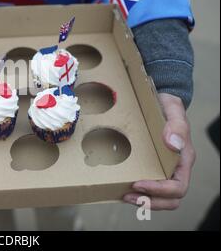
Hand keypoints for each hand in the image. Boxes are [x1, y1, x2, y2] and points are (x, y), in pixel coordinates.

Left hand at [123, 93, 195, 209]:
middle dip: (149, 202)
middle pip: (170, 199)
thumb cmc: (167, 106)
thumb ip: (177, 125)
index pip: (178, 187)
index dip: (159, 191)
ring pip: (158, 198)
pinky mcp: (150, 168)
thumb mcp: (173, 109)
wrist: (157, 101)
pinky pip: (146, 188)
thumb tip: (173, 144)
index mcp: (183, 159)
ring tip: (123, 195)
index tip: (138, 183)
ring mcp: (162, 170)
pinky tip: (120, 187)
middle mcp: (174, 169)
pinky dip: (135, 192)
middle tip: (127, 196)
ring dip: (142, 201)